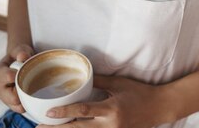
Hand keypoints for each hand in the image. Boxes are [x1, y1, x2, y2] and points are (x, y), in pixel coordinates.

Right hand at [0, 44, 34, 113]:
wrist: (19, 63)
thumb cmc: (20, 55)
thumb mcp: (20, 49)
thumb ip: (22, 52)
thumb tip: (23, 57)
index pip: (8, 77)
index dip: (20, 75)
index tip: (27, 71)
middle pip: (11, 97)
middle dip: (24, 91)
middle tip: (32, 83)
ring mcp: (3, 98)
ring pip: (16, 105)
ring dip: (26, 98)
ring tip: (32, 88)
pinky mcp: (10, 104)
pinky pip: (20, 109)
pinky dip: (27, 103)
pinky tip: (32, 95)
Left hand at [37, 75, 169, 127]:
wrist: (160, 107)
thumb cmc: (140, 93)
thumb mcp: (120, 84)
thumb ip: (100, 81)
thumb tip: (82, 74)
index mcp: (111, 110)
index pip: (83, 112)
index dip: (65, 113)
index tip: (49, 111)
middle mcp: (110, 125)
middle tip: (38, 127)